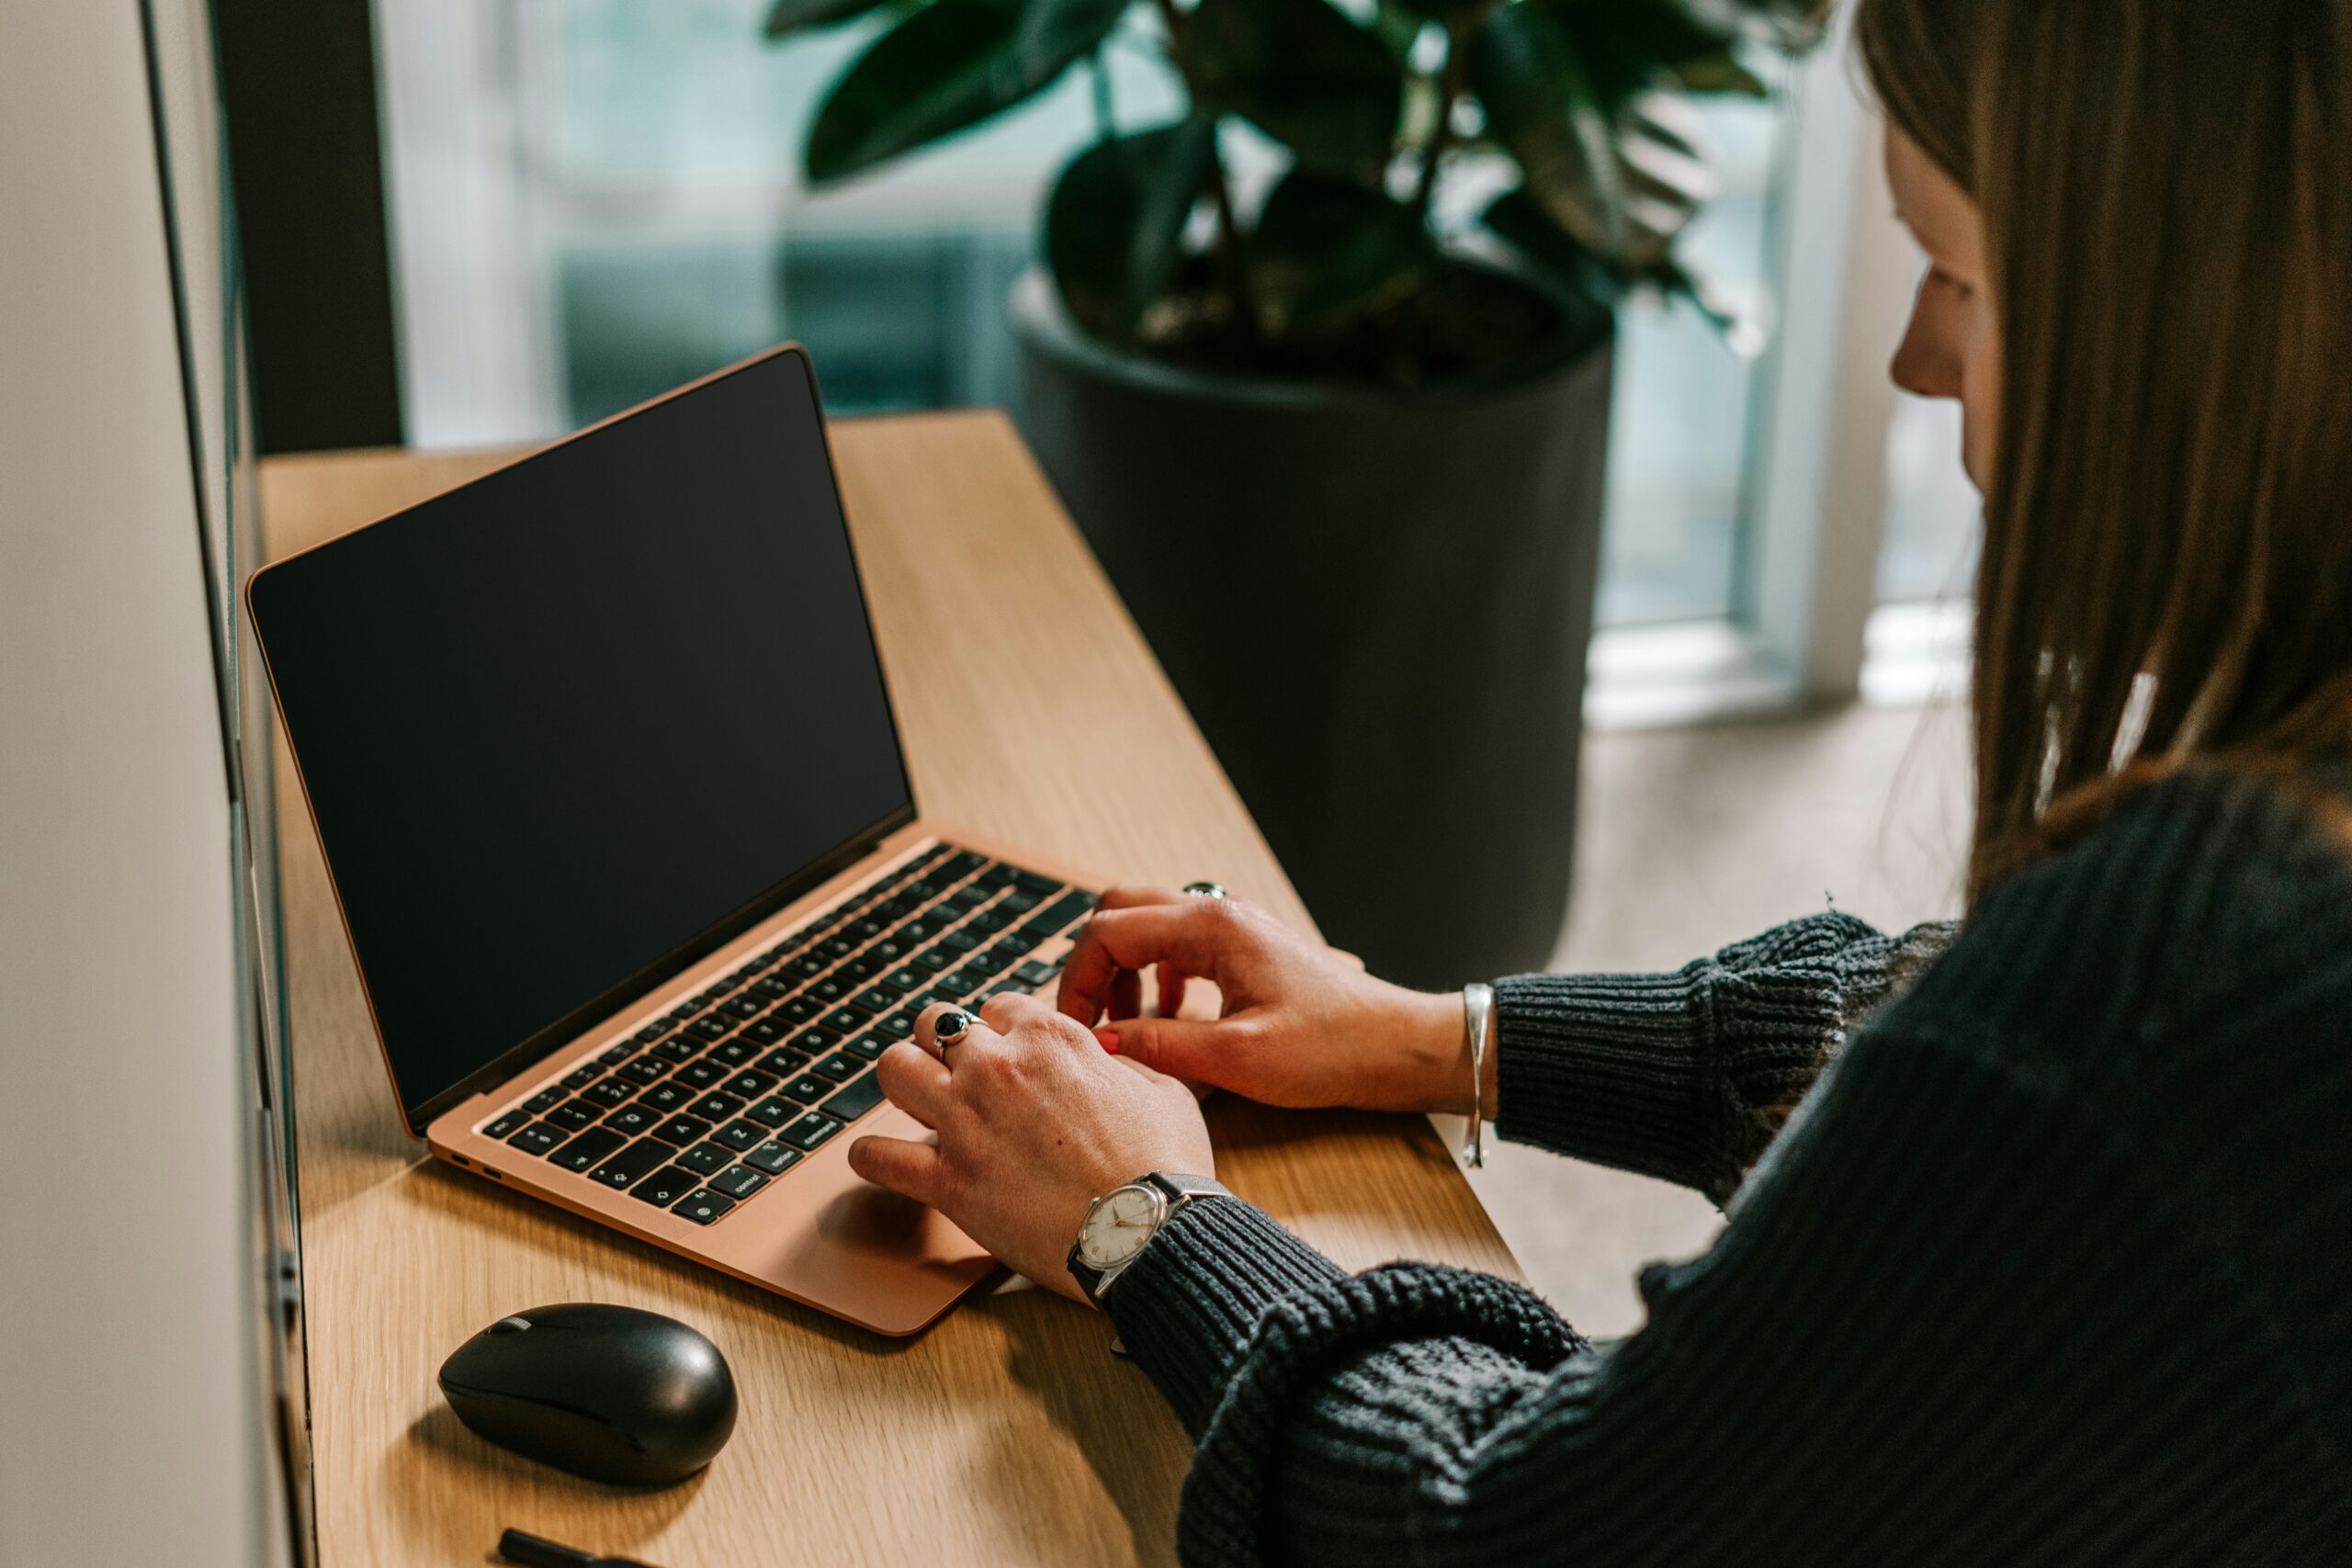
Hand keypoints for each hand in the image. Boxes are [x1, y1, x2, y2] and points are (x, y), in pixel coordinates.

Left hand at [846, 994, 1213, 1305]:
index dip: (1004, 1030)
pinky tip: (875, 1159)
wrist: (1152, 1234)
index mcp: (1050, 1037)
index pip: (1000, 1006)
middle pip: (935, 1023)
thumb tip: (1106, 1057)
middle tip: (954, 1068)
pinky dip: (872, 1157)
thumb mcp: (1163, 1089)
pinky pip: (879, 1158)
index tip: (1009, 1053)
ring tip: (912, 1097)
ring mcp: (966, 1123)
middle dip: (942, 1041)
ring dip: (902, 1079)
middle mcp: (998, 1069)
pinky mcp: (948, 1182)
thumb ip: (1123, 1062)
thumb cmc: (1166, 1165)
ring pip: (894, 1069)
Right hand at [1055, 886, 1484, 1115]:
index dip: (1078, 981)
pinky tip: (1170, 1020)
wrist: (1398, 1046)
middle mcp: (1219, 914)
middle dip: (1094, 964)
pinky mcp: (1247, 950)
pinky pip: (1180, 946)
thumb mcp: (1237, 1059)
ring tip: (1129, 1025)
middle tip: (1091, 1019)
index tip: (1075, 1029)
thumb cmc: (1332, 1049)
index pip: (1109, 932)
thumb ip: (1160, 1046)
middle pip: (1122, 911)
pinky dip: (1158, 976)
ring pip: (1150, 926)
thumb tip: (1101, 1042)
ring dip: (1125, 970)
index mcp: (1212, 928)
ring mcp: (1235, 928)